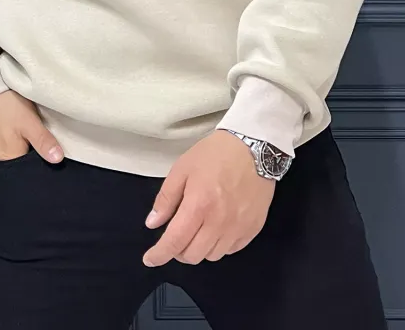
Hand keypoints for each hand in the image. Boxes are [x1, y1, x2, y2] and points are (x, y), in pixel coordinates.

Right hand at [0, 89, 63, 163]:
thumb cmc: (6, 105)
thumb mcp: (30, 122)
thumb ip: (43, 142)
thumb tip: (57, 159)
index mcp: (9, 158)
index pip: (31, 166)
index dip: (41, 155)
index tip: (45, 142)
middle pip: (21, 160)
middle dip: (31, 148)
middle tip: (33, 131)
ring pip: (12, 152)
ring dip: (20, 142)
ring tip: (23, 127)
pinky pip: (3, 145)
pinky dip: (10, 138)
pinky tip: (13, 126)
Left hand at [142, 129, 275, 266]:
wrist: (254, 146)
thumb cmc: (215, 154)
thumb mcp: (182, 168)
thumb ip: (166, 198)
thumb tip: (153, 224)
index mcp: (199, 205)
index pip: (175, 242)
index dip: (159, 255)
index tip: (150, 259)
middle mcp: (219, 222)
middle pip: (193, 256)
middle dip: (179, 250)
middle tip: (177, 235)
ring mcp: (239, 228)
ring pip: (212, 256)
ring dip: (200, 248)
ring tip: (198, 230)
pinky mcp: (253, 228)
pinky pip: (231, 250)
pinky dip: (219, 245)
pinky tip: (216, 229)